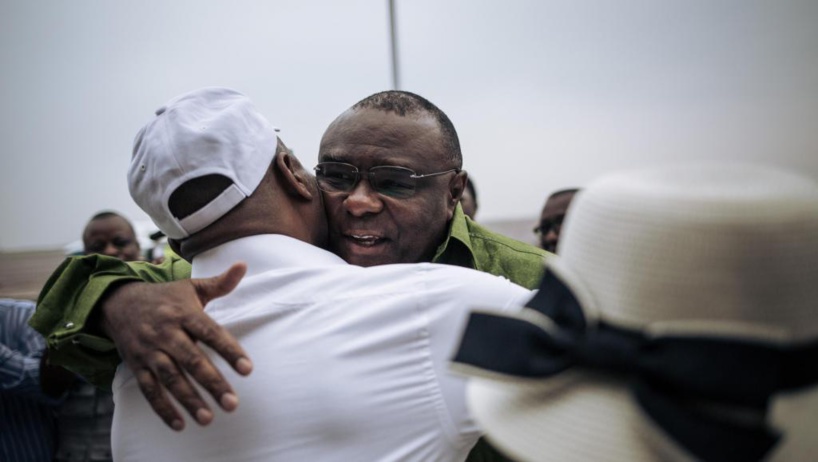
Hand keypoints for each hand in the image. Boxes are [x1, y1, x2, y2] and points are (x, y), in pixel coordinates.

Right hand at [100, 262, 252, 430]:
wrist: (117, 301)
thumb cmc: (165, 297)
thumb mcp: (190, 286)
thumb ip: (219, 283)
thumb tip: (243, 265)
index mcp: (183, 312)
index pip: (210, 332)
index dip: (229, 350)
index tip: (248, 369)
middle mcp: (165, 332)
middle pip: (191, 359)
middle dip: (212, 382)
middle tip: (232, 403)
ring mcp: (149, 350)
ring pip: (170, 378)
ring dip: (188, 400)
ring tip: (209, 418)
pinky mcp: (136, 365)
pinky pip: (149, 390)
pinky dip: (162, 408)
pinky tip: (180, 424)